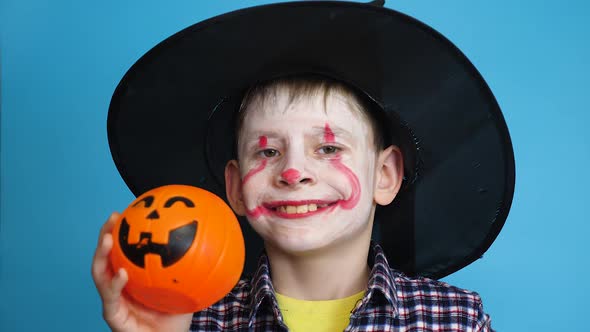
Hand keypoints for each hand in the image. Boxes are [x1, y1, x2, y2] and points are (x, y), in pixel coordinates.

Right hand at [91, 212, 192, 331]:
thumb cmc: (178, 314)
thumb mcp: (189, 285)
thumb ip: (194, 264)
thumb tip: (210, 239)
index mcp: (132, 277)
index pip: (122, 251)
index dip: (121, 231)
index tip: (125, 211)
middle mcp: (119, 287)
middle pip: (106, 257)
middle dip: (105, 236)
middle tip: (113, 218)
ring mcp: (114, 302)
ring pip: (100, 275)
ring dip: (101, 255)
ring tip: (108, 239)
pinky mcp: (114, 318)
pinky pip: (110, 300)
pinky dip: (114, 284)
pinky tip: (121, 273)